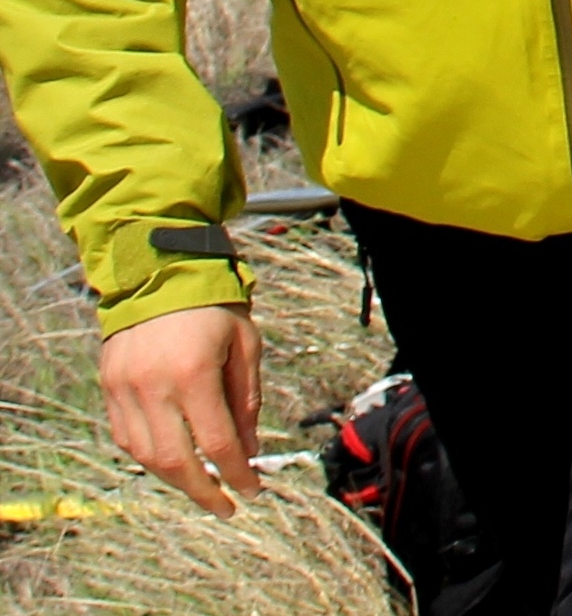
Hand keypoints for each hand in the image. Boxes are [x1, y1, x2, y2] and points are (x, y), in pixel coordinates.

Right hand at [100, 304, 262, 516]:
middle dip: (203, 491)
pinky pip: (126, 438)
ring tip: (202, 486)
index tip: (253, 490)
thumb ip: (246, 399)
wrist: (159, 273)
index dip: (237, 473)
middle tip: (225, 506)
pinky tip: (172, 460)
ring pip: (146, 456)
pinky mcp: (108, 388)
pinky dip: (149, 457)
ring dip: (175, 479)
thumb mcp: (245, 345)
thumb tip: (248, 449)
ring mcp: (124, 390)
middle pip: (176, 460)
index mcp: (194, 374)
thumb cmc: (214, 307)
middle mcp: (153, 387)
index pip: (217, 442)